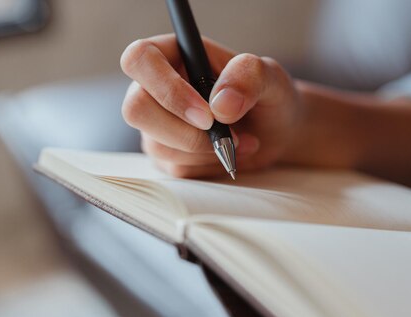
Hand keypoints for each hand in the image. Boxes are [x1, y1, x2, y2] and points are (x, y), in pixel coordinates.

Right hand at [120, 34, 302, 177]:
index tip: (206, 113)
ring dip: (203, 150)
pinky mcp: (164, 153)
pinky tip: (227, 153)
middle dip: (183, 131)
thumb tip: (220, 105)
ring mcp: (155, 123)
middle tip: (224, 134)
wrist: (275, 131)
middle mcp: (155, 87)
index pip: (139, 59)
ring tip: (238, 141)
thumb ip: (248, 77)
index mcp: (173, 54)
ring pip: (156, 144)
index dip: (166, 88)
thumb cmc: (268, 95)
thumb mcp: (270, 77)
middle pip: (135, 109)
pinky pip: (174, 168)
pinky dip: (207, 165)